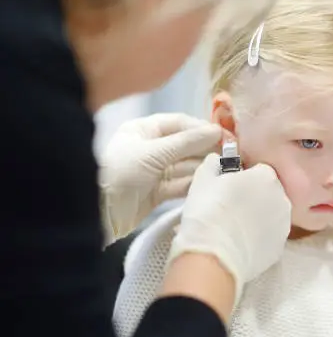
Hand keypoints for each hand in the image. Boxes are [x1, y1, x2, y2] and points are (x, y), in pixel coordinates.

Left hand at [99, 113, 221, 244]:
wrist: (96, 212)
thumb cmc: (120, 172)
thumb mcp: (153, 153)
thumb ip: (187, 142)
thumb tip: (217, 131)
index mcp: (142, 130)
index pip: (179, 123)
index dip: (202, 128)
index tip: (226, 136)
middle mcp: (149, 148)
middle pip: (185, 145)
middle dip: (206, 149)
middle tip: (232, 154)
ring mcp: (153, 171)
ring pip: (185, 166)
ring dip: (204, 167)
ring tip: (226, 169)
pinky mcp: (156, 194)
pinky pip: (180, 185)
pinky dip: (195, 184)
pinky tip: (211, 184)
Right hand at [169, 153, 291, 300]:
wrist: (214, 257)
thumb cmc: (208, 212)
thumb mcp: (203, 179)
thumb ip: (213, 164)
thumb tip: (216, 159)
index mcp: (266, 177)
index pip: (259, 169)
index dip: (244, 177)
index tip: (229, 186)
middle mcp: (282, 198)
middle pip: (269, 192)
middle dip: (254, 196)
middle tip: (231, 207)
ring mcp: (284, 225)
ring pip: (271, 214)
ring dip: (258, 217)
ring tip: (235, 226)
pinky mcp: (280, 248)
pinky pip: (269, 236)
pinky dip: (259, 237)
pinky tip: (241, 242)